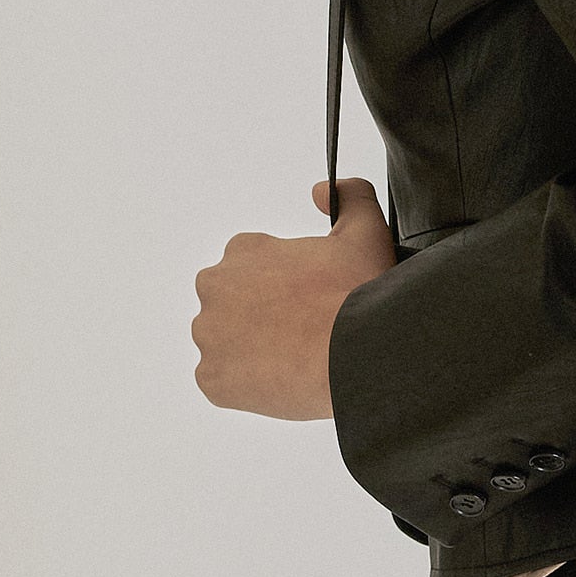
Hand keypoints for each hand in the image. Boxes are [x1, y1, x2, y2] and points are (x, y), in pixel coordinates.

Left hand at [191, 178, 396, 419]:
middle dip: (257, 316)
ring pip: (224, 344)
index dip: (282, 284)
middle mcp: (214, 288)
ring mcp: (210, 336)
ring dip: (249, 350)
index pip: (251, 266)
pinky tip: (280, 381)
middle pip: (231, 304)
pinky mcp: (212, 379)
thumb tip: (320, 191)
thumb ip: (348, 196)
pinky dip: (245, 385)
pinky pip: (222, 382)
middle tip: (299, 331)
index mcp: (242, 251)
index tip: (306, 299)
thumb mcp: (366, 231)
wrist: (356, 353)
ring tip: (293, 359)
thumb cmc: (359, 294)